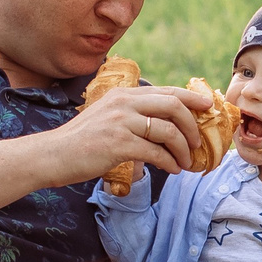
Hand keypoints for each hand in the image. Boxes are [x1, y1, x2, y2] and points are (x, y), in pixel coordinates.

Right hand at [59, 83, 212, 185]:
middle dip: (192, 125)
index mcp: (123, 94)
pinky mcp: (118, 144)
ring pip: (168, 131)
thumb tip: (164, 125)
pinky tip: (172, 170)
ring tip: (185, 161)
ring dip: (183, 149)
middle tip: (197, 143)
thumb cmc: (82, 142)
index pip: (166, 91)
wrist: (52, 155)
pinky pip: (156, 152)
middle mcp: (124, 103)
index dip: (192, 98)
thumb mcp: (107, 118)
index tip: (208, 106)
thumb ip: (132, 115)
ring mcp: (121, 122)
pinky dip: (169, 162)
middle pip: (173, 106)